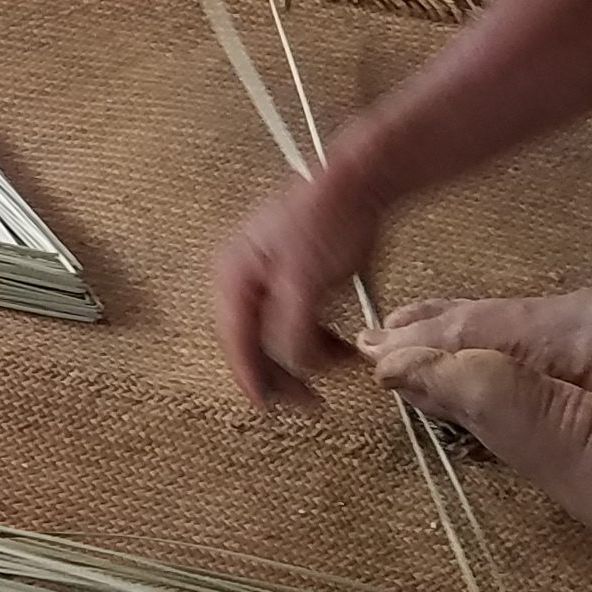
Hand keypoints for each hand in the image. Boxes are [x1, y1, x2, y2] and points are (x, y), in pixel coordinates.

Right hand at [211, 166, 382, 404]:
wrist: (359, 183)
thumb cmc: (327, 217)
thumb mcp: (304, 280)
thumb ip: (290, 328)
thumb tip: (290, 364)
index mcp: (233, 274)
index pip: (233, 340)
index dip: (251, 378)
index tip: (268, 407)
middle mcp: (243, 278)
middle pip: (252, 342)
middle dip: (283, 371)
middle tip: (309, 399)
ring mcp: (270, 279)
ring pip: (278, 336)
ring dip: (307, 357)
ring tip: (338, 365)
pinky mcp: (296, 280)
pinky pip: (300, 323)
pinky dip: (320, 339)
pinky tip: (341, 346)